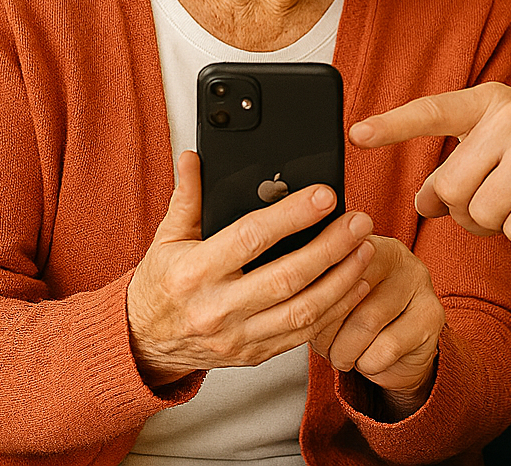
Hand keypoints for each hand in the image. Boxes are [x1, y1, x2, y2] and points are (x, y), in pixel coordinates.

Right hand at [126, 150, 375, 386]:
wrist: (144, 344)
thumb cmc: (160, 286)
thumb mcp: (166, 238)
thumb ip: (187, 197)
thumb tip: (195, 157)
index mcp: (194, 272)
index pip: (250, 238)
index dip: (291, 215)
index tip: (324, 196)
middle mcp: (217, 308)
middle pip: (287, 276)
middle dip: (331, 247)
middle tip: (359, 221)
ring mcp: (238, 336)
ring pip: (303, 310)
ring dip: (342, 279)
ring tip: (366, 248)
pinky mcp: (254, 354)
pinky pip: (304, 334)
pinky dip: (337, 309)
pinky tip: (356, 284)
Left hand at [310, 235, 444, 418]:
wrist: (396, 355)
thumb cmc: (354, 319)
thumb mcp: (329, 298)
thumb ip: (313, 285)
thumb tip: (283, 286)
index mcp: (365, 241)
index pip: (332, 260)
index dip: (311, 293)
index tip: (300, 313)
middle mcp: (397, 255)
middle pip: (346, 291)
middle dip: (324, 328)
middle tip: (320, 342)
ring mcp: (419, 283)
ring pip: (365, 323)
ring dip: (344, 350)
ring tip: (341, 353)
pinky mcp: (432, 316)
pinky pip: (385, 348)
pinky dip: (367, 363)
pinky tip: (368, 359)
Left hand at [348, 82, 510, 248]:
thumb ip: (465, 168)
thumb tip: (422, 201)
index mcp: (496, 102)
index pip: (435, 110)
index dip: (394, 125)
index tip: (357, 134)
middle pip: (452, 188)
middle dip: (470, 213)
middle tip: (508, 204)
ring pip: (482, 215)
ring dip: (505, 226)